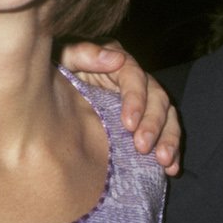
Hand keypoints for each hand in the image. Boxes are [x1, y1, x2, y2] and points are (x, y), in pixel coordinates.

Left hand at [59, 40, 181, 174]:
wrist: (50, 99)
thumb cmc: (57, 76)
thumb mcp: (65, 59)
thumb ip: (84, 54)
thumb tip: (116, 59)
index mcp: (118, 64)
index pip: (135, 77)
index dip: (136, 99)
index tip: (128, 124)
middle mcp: (137, 82)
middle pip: (157, 98)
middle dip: (153, 125)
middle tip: (142, 148)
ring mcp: (144, 104)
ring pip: (168, 117)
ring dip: (168, 139)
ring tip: (164, 161)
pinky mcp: (145, 125)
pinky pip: (166, 135)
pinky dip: (172, 152)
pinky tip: (171, 168)